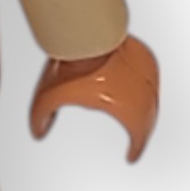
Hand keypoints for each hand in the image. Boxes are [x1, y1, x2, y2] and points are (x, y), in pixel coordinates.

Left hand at [29, 36, 159, 162]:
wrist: (87, 34)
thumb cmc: (73, 66)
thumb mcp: (48, 98)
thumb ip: (40, 118)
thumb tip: (38, 132)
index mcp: (131, 111)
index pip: (139, 137)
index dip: (136, 150)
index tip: (131, 156)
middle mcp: (145, 95)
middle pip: (149, 119)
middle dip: (141, 131)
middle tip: (135, 138)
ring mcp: (148, 75)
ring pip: (150, 98)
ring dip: (143, 108)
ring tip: (133, 115)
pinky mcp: (145, 58)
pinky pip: (147, 79)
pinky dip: (141, 87)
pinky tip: (130, 89)